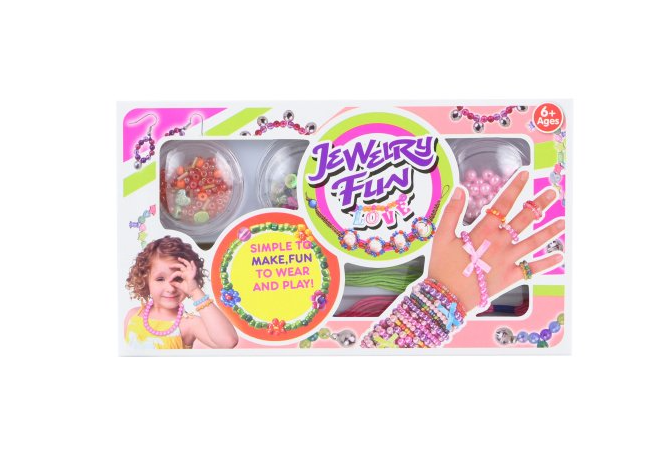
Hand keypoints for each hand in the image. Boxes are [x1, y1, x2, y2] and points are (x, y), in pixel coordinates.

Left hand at [168, 258, 201, 297]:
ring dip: (183, 261)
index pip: (178, 272)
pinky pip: (193, 269)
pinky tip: (192, 262)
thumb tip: (170, 282)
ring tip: (179, 258)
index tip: (169, 280)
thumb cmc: (188, 289)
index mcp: (185, 275)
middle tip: (170, 266)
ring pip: (187, 265)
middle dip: (175, 265)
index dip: (172, 275)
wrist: (193, 292)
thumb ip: (175, 283)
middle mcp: (187, 273)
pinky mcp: (192, 275)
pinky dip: (193, 265)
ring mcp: (190, 273)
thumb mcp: (180, 286)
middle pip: (181, 266)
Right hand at [428, 170, 564, 311]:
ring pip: (533, 242)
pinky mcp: (510, 277)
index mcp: (483, 231)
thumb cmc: (442, 267)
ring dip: (549, 231)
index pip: (503, 203)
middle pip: (524, 219)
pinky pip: (531, 269)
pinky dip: (546, 264)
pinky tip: (559, 257)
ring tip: (563, 222)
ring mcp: (507, 260)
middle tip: (553, 192)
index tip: (525, 173)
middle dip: (539, 204)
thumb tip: (460, 189)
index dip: (515, 187)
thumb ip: (451, 212)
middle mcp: (499, 243)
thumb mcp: (441, 237)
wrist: (446, 298)